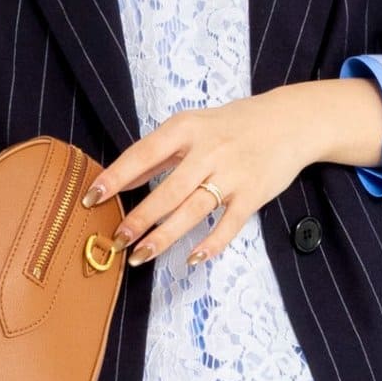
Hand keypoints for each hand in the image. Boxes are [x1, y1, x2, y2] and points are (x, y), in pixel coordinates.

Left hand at [81, 88, 320, 268]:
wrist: (289, 121)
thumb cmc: (233, 125)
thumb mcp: (192, 127)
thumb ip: (157, 154)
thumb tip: (120, 180)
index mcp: (186, 129)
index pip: (143, 154)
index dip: (116, 177)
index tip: (92, 197)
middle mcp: (209, 150)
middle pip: (168, 190)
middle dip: (139, 218)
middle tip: (117, 239)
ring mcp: (232, 174)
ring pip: (193, 210)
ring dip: (165, 236)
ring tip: (140, 255)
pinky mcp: (253, 194)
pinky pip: (228, 225)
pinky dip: (211, 244)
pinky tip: (191, 258)